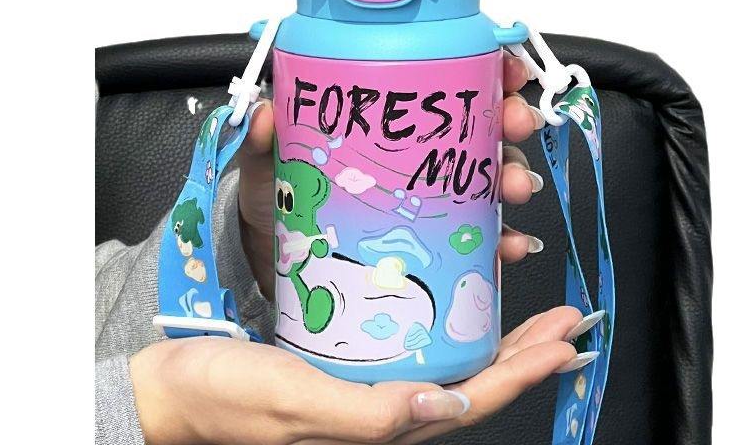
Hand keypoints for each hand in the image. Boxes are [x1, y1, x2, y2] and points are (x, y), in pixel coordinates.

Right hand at [130, 306, 582, 444]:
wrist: (175, 390)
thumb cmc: (227, 397)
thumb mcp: (294, 403)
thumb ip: (369, 413)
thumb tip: (446, 402)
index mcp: (380, 427)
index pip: (472, 401)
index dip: (524, 373)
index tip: (565, 340)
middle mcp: (384, 414)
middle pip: (476, 385)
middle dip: (527, 355)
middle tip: (568, 320)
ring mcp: (367, 393)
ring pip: (454, 369)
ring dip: (500, 344)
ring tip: (536, 319)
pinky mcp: (348, 370)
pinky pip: (419, 353)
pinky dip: (453, 333)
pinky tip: (461, 314)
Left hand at [237, 51, 547, 297]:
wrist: (274, 260)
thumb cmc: (278, 199)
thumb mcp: (269, 163)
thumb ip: (265, 140)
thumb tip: (266, 114)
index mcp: (386, 122)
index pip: (446, 81)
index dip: (485, 68)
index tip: (506, 68)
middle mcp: (415, 153)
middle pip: (481, 125)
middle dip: (509, 121)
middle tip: (512, 126)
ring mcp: (429, 196)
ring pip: (491, 176)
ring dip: (514, 177)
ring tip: (512, 189)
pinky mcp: (435, 240)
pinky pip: (481, 236)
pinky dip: (502, 239)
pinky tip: (506, 244)